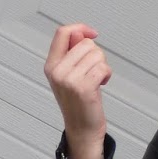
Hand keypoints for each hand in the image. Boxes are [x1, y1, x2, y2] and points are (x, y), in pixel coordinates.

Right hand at [44, 23, 111, 158]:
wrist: (82, 129)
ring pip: (96, 54)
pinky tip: (101, 84)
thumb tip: (80, 33)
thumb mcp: (71, 73)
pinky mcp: (83, 87)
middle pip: (85, 43)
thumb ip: (73, 52)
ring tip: (96, 80)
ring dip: (102, 65)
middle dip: (95, 54)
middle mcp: (57, 71)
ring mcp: (68, 80)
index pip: (62, 32)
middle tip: (92, 71)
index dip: (80, 28)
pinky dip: (106, 74)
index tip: (92, 34)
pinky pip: (102, 67)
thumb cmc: (79, 102)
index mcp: (51, 65)